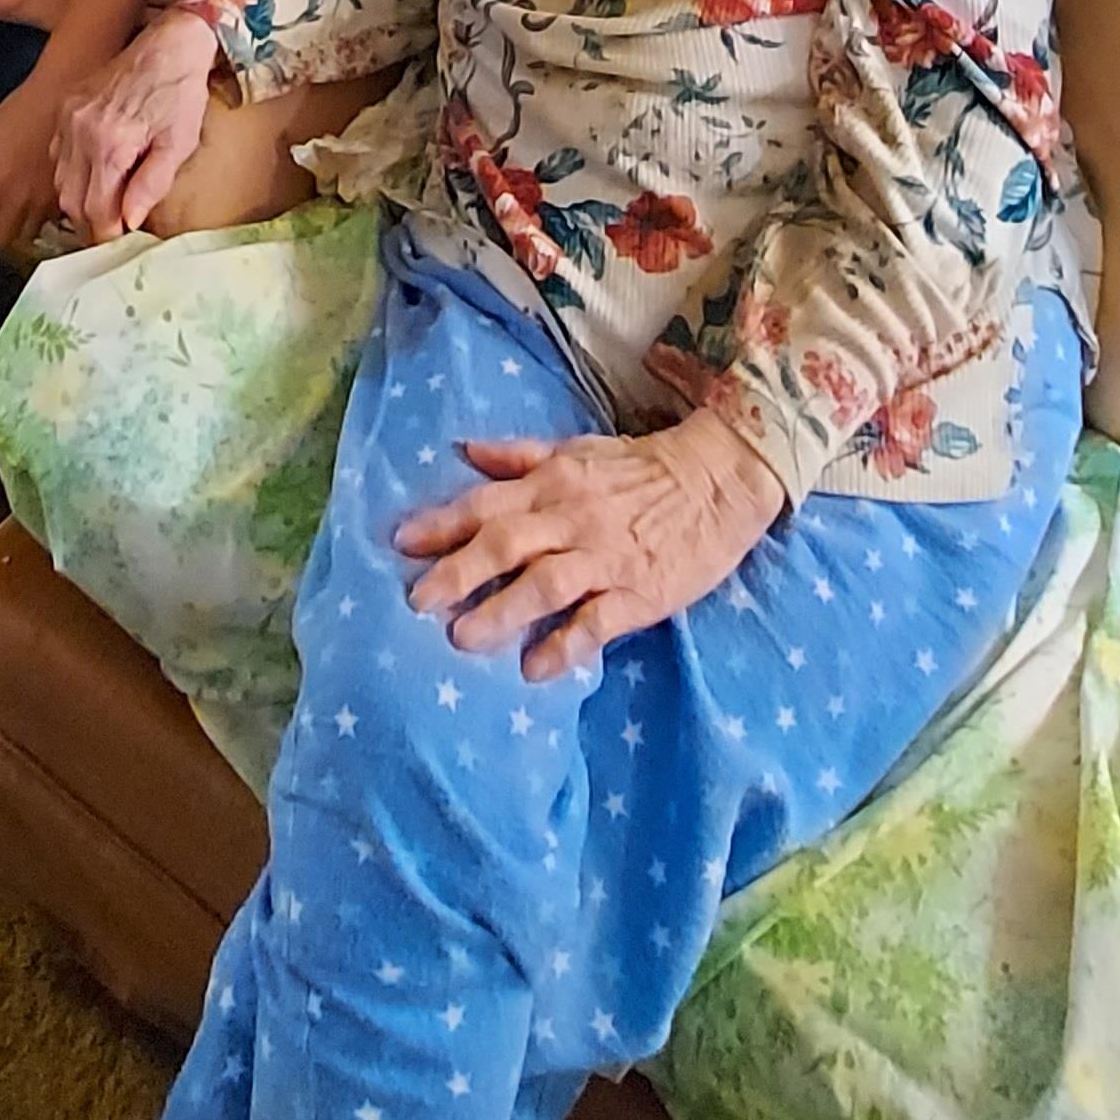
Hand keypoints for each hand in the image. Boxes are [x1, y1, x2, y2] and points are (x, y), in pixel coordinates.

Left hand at [0, 71, 66, 252]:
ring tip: (22, 207)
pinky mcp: (67, 199)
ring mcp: (44, 204)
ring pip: (28, 235)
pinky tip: (43, 198)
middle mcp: (16, 202)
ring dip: (23, 225)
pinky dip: (47, 215)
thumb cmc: (22, 111)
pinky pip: (53, 219)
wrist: (61, 100)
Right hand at [53, 8, 219, 239]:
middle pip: (72, 201)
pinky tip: (96, 173)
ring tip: (108, 202)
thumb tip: (130, 220)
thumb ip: (151, 185)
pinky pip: (58, 155)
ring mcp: (69, 118)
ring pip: (61, 181)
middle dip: (92, 221)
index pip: (96, 210)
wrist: (169, 44)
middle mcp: (81, 132)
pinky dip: (72, 173)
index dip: (107, 234)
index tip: (121, 241)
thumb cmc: (181, 93)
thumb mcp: (178, 144)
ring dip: (81, 199)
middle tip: (115, 227)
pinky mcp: (66, 108)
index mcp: (111, 144)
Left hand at [395, 410, 783, 680]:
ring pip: (545, 585)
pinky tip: (536, 669)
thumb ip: (518, 457)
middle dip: (458, 573)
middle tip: (416, 600)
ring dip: (501, 611)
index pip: (486, 504)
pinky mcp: (641, 594)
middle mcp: (572, 520)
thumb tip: (463, 451)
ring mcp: (606, 559)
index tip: (400, 543)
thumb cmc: (640, 468)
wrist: (719, 478)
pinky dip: (565, 645)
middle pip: (506, 545)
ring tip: (461, 639)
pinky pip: (597, 622)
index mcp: (553, 484)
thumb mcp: (576, 450)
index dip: (441, 524)